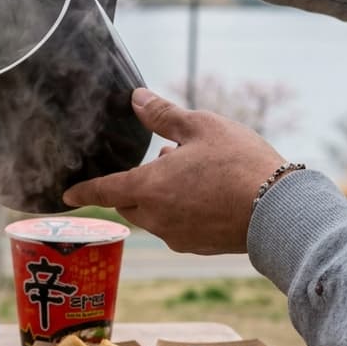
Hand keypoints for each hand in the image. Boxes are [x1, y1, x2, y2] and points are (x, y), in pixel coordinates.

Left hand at [62, 89, 285, 253]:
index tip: (68, 195)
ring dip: (156, 197)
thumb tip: (136, 98)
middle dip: (131, 187)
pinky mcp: (196, 246)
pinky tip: (202, 194)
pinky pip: (174, 228)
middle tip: (157, 163)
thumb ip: (163, 115)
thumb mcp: (201, 127)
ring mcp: (176, 236)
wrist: (279, 211)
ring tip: (185, 173)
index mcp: (148, 187)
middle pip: (127, 203)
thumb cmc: (239, 163)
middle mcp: (155, 217)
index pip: (104, 190)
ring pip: (151, 216)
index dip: (84, 190)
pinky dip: (176, 212)